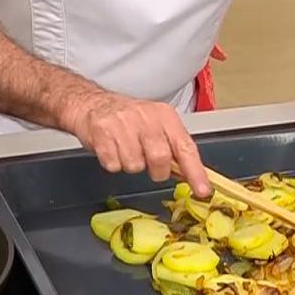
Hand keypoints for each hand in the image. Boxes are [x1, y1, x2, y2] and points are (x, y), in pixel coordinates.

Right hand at [64, 92, 211, 197]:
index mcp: (164, 115)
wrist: (92, 103)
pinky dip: (112, 163)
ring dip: (130, 164)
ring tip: (124, 149)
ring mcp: (123, 123)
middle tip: (147, 162)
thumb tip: (191, 175)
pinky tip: (111, 148)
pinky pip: (113, 165)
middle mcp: (146, 117)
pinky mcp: (102, 132)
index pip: (185, 146)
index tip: (202, 190)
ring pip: (134, 165)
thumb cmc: (128, 118)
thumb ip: (173, 146)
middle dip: (156, 170)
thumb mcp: (156, 124)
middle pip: (160, 158)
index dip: (195, 171)